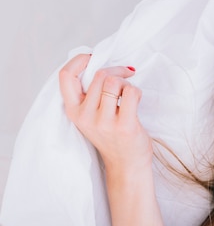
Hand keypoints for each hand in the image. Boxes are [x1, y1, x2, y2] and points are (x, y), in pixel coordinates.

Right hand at [59, 54, 152, 173]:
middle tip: (125, 76)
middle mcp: (85, 116)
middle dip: (115, 71)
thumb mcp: (93, 116)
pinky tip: (136, 101)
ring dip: (126, 82)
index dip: (81, 60)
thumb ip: (92, 94)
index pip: (66, 76)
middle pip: (99, 75)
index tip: (95, 58)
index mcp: (74, 111)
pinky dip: (136, 91)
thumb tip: (102, 62)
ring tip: (129, 94)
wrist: (127, 166)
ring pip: (113, 81)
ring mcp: (104, 122)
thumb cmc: (113, 137)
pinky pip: (130, 92)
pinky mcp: (124, 125)